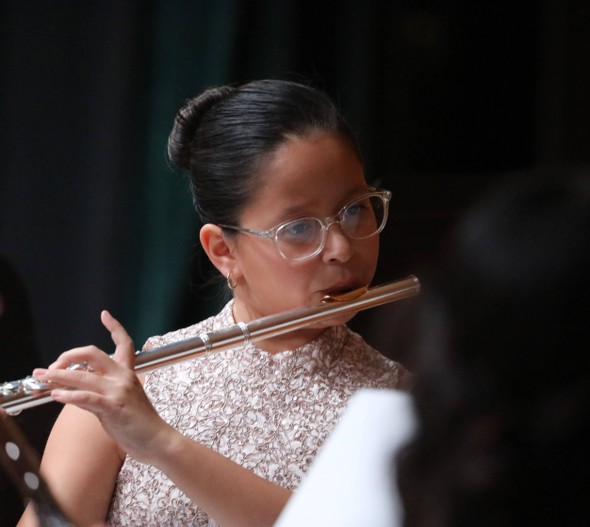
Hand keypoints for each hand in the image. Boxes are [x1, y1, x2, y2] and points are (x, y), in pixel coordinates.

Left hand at [33, 310, 171, 462]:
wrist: (156, 439)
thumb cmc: (139, 423)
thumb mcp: (122, 400)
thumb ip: (101, 390)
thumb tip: (75, 390)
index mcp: (127, 373)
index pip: (124, 343)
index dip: (115, 327)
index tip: (105, 315)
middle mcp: (123, 377)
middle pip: (93, 354)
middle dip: (68, 355)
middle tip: (52, 365)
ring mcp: (118, 391)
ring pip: (82, 376)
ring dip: (58, 375)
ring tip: (43, 377)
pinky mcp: (114, 407)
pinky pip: (86, 398)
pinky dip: (68, 396)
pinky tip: (56, 395)